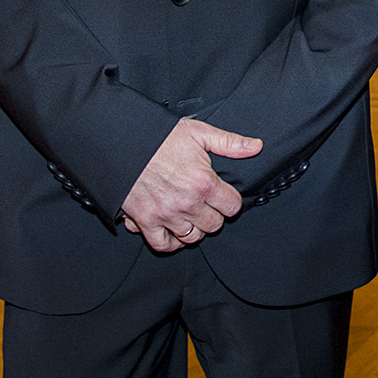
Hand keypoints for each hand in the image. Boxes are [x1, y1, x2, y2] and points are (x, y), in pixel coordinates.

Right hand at [119, 119, 260, 252]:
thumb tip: (254, 147)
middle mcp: (187, 203)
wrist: (122, 142)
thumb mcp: (198, 133)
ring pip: (192, 237)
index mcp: (203, 183)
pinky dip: (170, 242)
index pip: (232, 207)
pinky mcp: (145, 221)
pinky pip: (163, 244)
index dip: (230, 201)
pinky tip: (174, 231)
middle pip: (214, 225)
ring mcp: (166, 215)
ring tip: (191, 215)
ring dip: (194, 228)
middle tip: (207, 204)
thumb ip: (229, 143)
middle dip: (214, 215)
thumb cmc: (158, 137)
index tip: (224, 196)